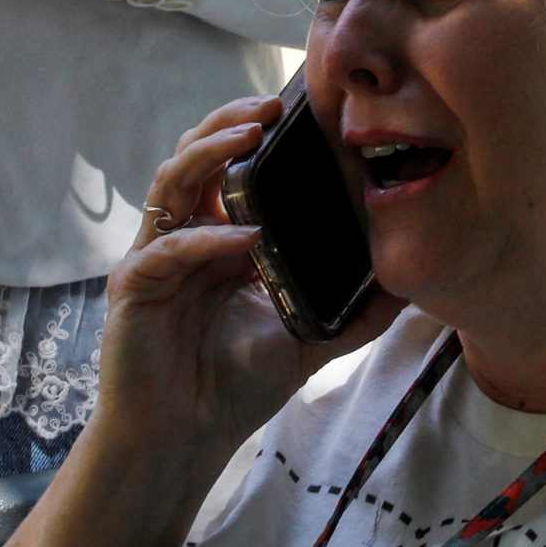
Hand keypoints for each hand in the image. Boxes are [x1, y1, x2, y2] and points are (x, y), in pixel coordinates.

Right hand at [90, 94, 401, 474]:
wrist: (184, 439)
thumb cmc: (233, 388)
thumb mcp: (309, 341)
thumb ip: (354, 312)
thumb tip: (410, 287)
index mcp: (221, 242)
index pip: (234, 170)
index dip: (259, 137)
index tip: (302, 114)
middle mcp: (185, 238)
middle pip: (196, 157)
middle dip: (229, 124)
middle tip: (270, 108)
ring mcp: (156, 257)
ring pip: (172, 181)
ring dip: (209, 153)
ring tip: (248, 136)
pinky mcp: (135, 285)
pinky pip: (169, 247)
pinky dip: (208, 239)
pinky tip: (245, 236)